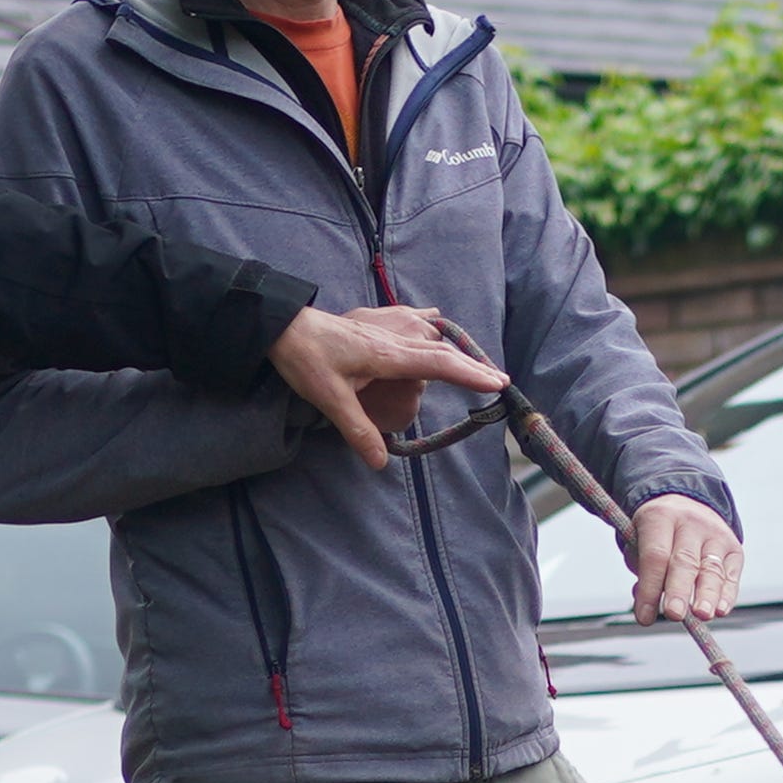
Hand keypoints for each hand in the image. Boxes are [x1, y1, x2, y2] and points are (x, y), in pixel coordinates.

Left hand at [269, 303, 502, 467]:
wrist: (282, 325)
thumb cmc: (305, 359)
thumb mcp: (329, 400)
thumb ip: (358, 431)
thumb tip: (381, 462)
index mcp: (388, 355)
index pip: (439, 364)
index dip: (469, 374)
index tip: (496, 384)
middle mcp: (393, 338)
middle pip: (443, 350)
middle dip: (473, 366)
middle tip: (500, 380)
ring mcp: (385, 326)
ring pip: (431, 334)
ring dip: (454, 348)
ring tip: (473, 363)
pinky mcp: (374, 321)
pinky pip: (412, 319)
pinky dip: (429, 324)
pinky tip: (435, 322)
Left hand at [628, 495, 743, 626]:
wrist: (686, 506)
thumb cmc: (658, 534)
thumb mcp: (640, 542)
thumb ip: (642, 573)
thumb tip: (648, 606)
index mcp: (660, 517)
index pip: (655, 556)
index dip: (650, 588)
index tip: (645, 617)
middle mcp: (690, 523)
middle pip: (685, 561)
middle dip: (679, 590)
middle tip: (674, 614)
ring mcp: (715, 535)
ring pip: (711, 569)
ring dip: (707, 595)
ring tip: (702, 615)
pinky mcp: (733, 549)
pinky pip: (730, 575)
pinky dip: (727, 595)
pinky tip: (721, 611)